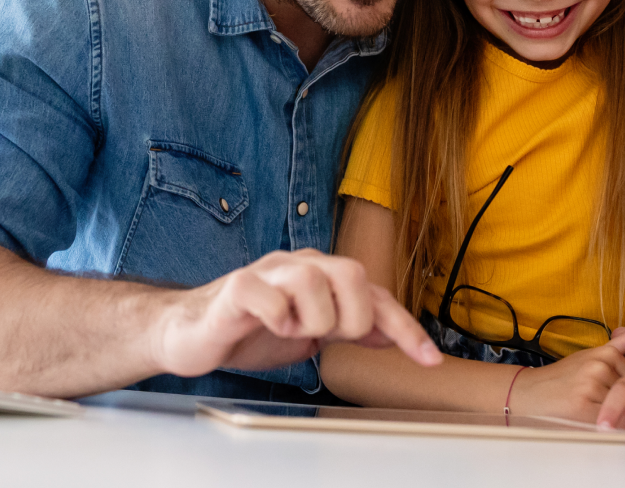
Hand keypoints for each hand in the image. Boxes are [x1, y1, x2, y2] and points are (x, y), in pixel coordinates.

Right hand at [157, 249, 441, 376]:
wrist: (195, 333)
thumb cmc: (253, 328)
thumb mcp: (313, 332)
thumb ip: (351, 326)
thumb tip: (391, 333)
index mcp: (324, 274)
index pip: (377, 295)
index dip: (405, 328)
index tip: (430, 359)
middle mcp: (300, 264)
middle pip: (352, 273)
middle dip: (349, 318)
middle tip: (325, 337)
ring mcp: (269, 272)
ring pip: (312, 280)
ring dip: (309, 319)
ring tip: (291, 331)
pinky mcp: (237, 286)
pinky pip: (268, 296)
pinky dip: (276, 318)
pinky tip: (268, 326)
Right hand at [510, 321, 624, 423]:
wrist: (530, 393)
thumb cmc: (564, 377)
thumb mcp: (593, 354)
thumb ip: (621, 344)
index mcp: (606, 353)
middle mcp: (600, 366)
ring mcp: (592, 384)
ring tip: (614, 417)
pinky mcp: (584, 405)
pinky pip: (616, 418)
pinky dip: (624, 425)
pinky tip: (617, 425)